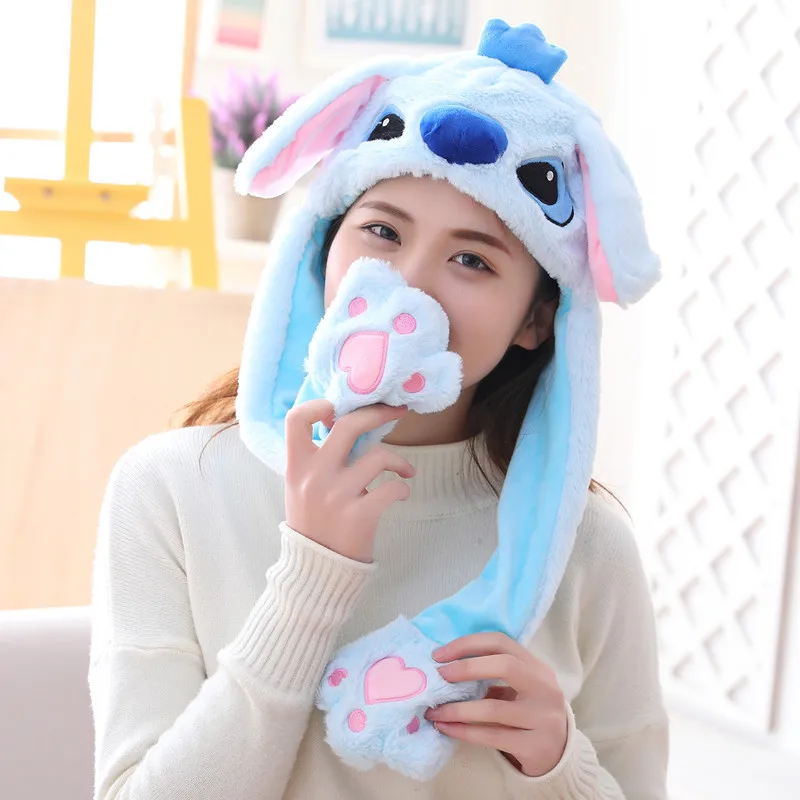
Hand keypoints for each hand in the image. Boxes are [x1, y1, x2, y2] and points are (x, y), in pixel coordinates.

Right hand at [285, 399, 414, 562]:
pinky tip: (401, 492)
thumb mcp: (302, 488)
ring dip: (400, 461)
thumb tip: (348, 426)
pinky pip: (391, 488)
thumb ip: (318, 460)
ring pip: (378, 456)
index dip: (318, 405)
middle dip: (378, 413)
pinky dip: (402, 488)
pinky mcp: (359, 516)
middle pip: (348, 425)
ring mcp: (337, 496)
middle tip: (396, 412)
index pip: (296, 420)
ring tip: (405, 471)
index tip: (339, 409)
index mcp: (297, 467)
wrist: (316, 570)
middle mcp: (314, 477)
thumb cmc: (313, 524)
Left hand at [424, 633, 567, 777]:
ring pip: (493, 708)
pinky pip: (491, 736)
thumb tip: (447, 668)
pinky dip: (464, 731)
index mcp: (537, 667)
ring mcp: (543, 718)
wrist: (559, 755)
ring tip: (433, 712)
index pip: (501, 642)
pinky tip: (446, 728)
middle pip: (505, 666)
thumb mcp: (520, 688)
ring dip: (457, 709)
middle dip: (466, 668)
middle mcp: (544, 688)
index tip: (439, 654)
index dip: (468, 644)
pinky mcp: (535, 746)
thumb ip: (494, 675)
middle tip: (439, 677)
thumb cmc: (530, 713)